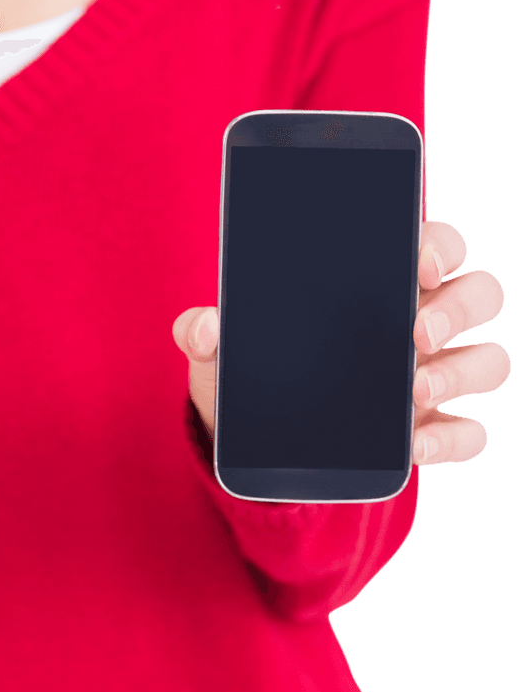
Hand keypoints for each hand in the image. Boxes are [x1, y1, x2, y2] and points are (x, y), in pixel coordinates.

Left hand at [171, 220, 510, 464]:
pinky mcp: (430, 430)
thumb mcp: (222, 351)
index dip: (440, 244)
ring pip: (488, 359)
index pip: (433, 245)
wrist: (257, 438)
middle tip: (415, 333)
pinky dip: (453, 440)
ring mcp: (431, 376)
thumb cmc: (250, 371)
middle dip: (460, 308)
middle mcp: (418, 322)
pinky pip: (470, 432)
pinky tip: (415, 446)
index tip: (418, 260)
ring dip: (463, 371)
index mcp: (377, 285)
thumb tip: (202, 327)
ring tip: (413, 392)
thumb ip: (204, 332)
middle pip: (478, 294)